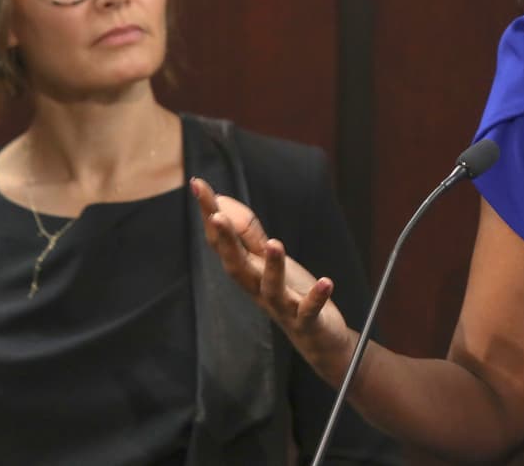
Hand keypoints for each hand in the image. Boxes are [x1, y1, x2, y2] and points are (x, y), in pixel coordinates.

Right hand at [190, 177, 357, 380]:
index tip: (197, 183)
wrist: (319, 340)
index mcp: (249, 273)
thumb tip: (223, 203)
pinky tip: (327, 282)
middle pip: (237, 266)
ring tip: (275, 243)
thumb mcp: (269, 262)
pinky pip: (309, 310)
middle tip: (216, 215)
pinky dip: (316, 298)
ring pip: (272, 289)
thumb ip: (248, 236)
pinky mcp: (307, 321)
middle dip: (226, 242)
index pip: (223, 242)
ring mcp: (283, 307)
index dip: (209, 213)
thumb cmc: (291, 296)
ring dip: (273, 267)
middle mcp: (259, 290)